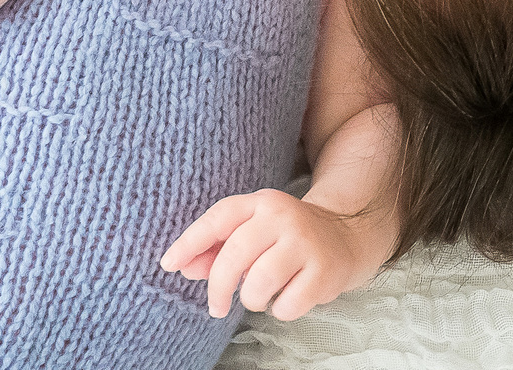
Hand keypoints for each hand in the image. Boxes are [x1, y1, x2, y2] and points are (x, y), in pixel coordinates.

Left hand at [163, 189, 380, 321]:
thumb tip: (182, 267)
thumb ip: (216, 250)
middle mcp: (284, 217)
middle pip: (235, 255)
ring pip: (258, 284)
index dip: (190, 241)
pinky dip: (280, 309)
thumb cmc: (285, 239)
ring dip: (253, 299)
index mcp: (262, 203)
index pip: (219, 217)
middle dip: (217, 287)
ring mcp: (305, 243)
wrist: (345, 237)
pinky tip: (290, 294)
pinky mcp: (323, 272)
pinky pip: (285, 305)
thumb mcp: (252, 233)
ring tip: (262, 294)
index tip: (168, 265)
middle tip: (215, 306)